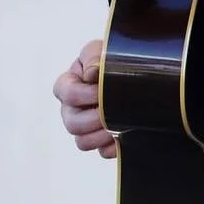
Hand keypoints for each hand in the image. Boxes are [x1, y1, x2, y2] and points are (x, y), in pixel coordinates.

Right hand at [53, 39, 115, 157]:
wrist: (136, 71)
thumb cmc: (113, 59)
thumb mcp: (103, 51)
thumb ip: (95, 57)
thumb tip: (92, 74)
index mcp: (68, 85)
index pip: (66, 93)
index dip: (84, 94)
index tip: (101, 91)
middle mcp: (72, 109)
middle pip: (72, 123)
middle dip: (95, 118)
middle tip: (114, 112)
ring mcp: (85, 127)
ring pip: (82, 142)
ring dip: (101, 136)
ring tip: (119, 126)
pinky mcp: (102, 140)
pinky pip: (102, 152)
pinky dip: (113, 147)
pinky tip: (125, 137)